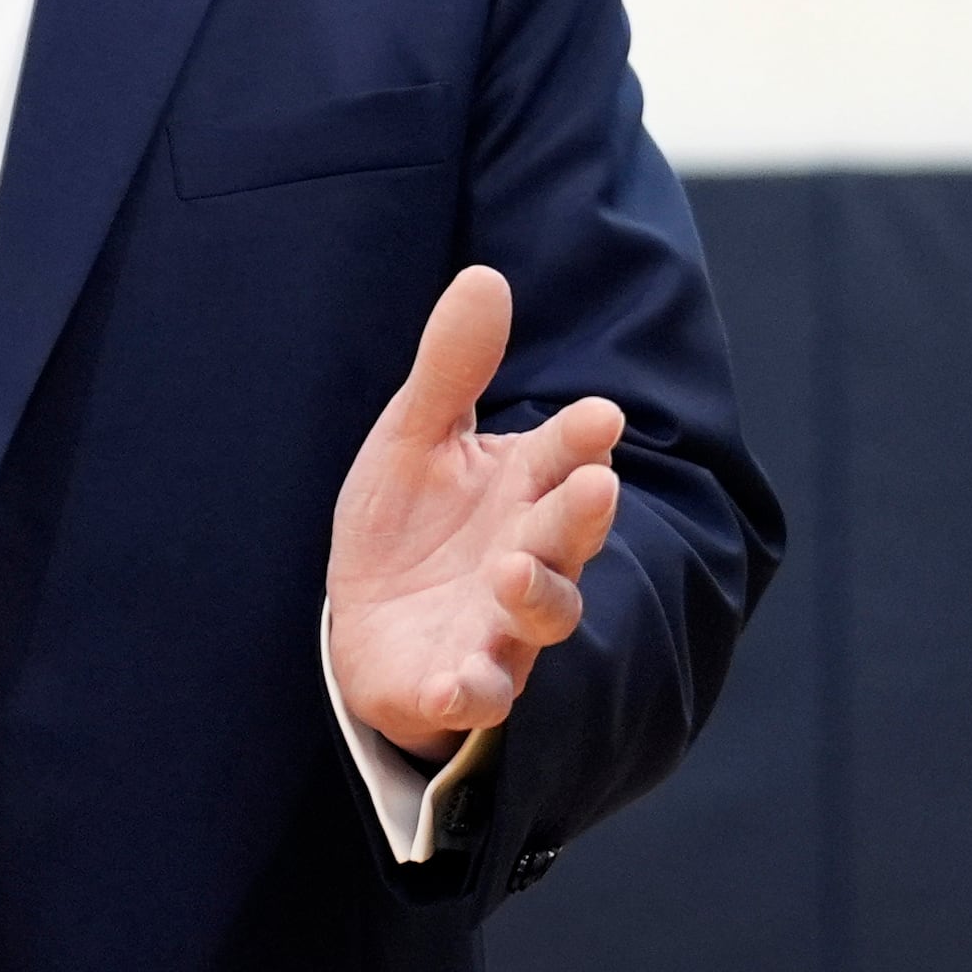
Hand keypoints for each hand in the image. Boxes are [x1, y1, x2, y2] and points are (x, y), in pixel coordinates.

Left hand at [325, 265, 623, 758]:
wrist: (370, 626)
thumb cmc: (410, 525)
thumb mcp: (416, 437)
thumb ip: (452, 368)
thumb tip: (485, 276)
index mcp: (526, 489)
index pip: (567, 456)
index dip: (584, 439)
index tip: (601, 416)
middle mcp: (530, 556)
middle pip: (569, 535)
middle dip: (581, 514)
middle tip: (594, 486)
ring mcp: (502, 626)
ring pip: (543, 615)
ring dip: (537, 596)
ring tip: (512, 572)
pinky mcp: (459, 683)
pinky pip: (477, 695)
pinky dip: (472, 691)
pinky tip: (456, 684)